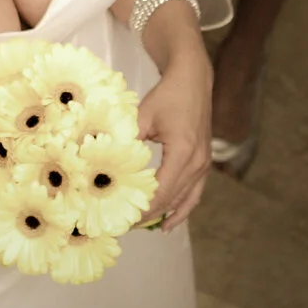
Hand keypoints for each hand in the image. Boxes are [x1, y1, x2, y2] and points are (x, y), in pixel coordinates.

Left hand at [134, 47, 212, 230]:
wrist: (193, 79)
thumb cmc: (167, 95)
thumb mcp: (143, 116)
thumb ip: (127, 140)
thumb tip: (103, 162)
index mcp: (183, 152)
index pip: (161, 192)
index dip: (141, 209)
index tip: (121, 219)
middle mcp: (198, 162)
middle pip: (171, 200)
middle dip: (148, 215)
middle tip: (122, 226)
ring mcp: (204, 164)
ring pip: (184, 200)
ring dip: (163, 215)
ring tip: (141, 228)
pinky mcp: (204, 163)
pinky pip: (194, 194)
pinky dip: (182, 210)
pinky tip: (169, 223)